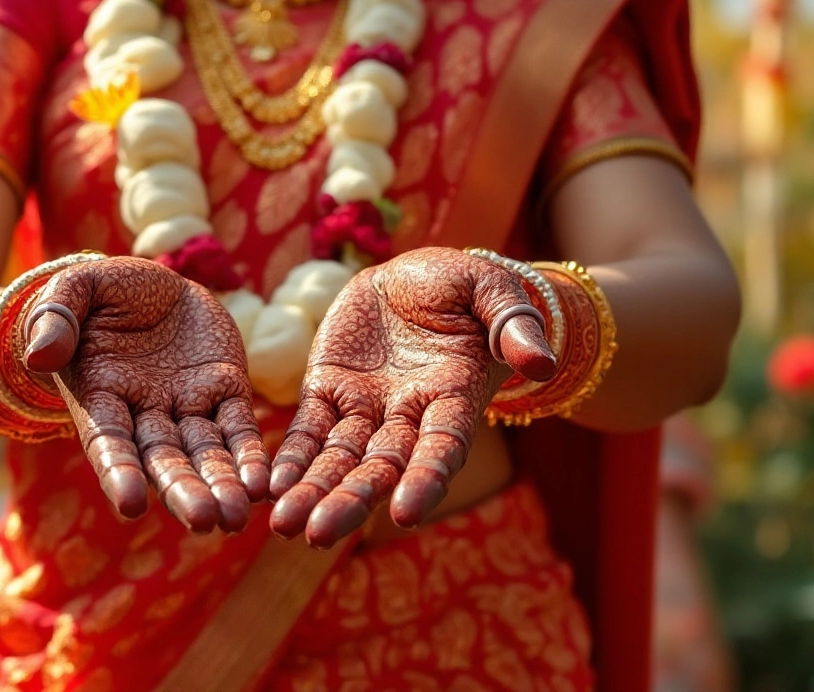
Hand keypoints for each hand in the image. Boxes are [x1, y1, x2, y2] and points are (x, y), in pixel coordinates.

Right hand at [24, 257, 267, 533]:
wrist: (153, 283)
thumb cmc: (104, 291)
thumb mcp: (76, 288)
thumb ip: (56, 317)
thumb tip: (39, 354)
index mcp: (100, 395)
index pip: (108, 441)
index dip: (119, 472)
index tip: (131, 505)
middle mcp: (144, 412)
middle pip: (162, 459)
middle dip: (183, 490)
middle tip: (206, 521)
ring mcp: (188, 404)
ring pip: (204, 453)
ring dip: (221, 485)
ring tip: (238, 517)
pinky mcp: (226, 388)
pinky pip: (238, 428)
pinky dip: (249, 456)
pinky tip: (262, 486)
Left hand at [268, 247, 556, 547]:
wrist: (416, 276)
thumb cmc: (465, 287)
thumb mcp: (492, 291)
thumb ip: (512, 326)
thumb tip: (543, 362)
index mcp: (453, 397)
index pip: (440, 448)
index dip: (425, 480)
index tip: (405, 514)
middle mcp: (408, 415)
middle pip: (380, 468)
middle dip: (350, 502)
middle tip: (317, 536)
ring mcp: (365, 407)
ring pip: (339, 459)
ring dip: (313, 492)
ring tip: (283, 526)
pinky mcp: (328, 389)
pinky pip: (308, 431)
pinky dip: (291, 459)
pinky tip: (270, 487)